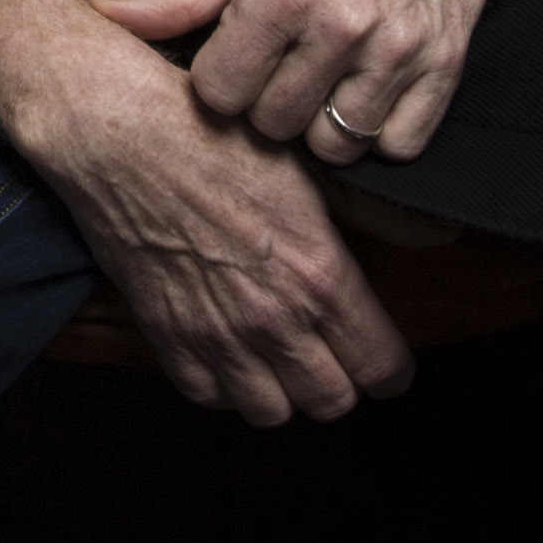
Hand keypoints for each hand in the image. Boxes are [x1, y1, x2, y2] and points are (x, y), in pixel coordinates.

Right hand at [0, 0, 412, 426]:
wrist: (113, 129)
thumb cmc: (209, 132)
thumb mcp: (305, 166)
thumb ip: (368, 217)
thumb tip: (430, 234)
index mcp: (319, 275)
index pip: (382, 369)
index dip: (388, 366)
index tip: (379, 352)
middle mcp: (273, 318)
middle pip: (332, 402)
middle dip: (339, 380)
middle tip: (329, 351)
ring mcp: (215, 334)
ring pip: (271, 413)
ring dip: (280, 389)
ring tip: (277, 354)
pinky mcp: (164, 333)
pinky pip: (208, 396)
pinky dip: (221, 382)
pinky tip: (225, 345)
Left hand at [94, 0, 506, 167]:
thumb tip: (106, 15)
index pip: (219, 93)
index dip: (217, 80)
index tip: (232, 57)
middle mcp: (340, 27)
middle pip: (274, 124)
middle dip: (265, 101)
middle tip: (277, 65)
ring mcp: (398, 49)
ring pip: (335, 145)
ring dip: (319, 123)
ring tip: (320, 79)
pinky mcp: (446, 63)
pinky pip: (399, 144)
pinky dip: (379, 130)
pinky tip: (364, 90)